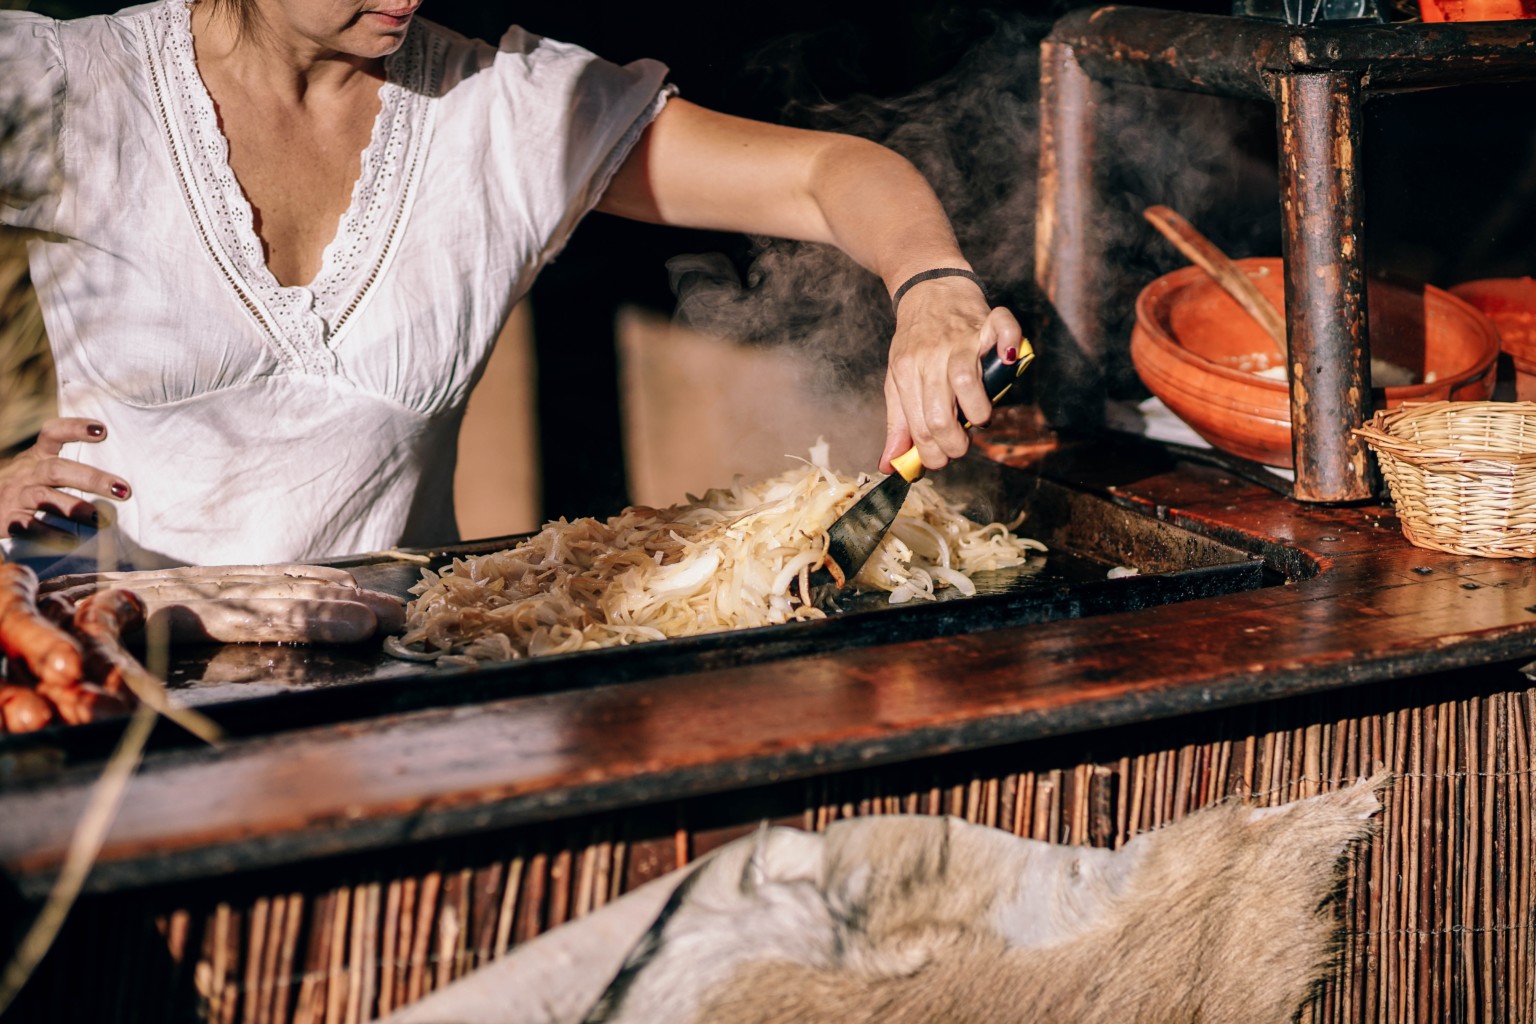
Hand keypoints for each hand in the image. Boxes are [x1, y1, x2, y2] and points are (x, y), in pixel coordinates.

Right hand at [0, 419, 129, 539]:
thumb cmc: (23, 487)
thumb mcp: (38, 469)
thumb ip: (69, 467)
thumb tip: (119, 481)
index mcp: (36, 457)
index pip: (52, 434)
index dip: (74, 428)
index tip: (102, 430)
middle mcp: (26, 473)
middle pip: (57, 470)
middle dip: (92, 479)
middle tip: (123, 490)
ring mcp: (16, 496)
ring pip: (44, 497)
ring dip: (74, 507)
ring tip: (100, 518)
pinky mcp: (8, 520)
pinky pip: (28, 526)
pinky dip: (50, 533)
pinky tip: (73, 540)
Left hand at [881, 277, 1024, 472]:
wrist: (927, 287)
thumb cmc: (915, 340)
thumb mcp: (897, 378)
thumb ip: (897, 422)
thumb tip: (890, 465)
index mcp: (906, 371)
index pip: (919, 426)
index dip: (932, 454)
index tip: (940, 460)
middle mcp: (930, 356)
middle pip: (940, 413)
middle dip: (953, 444)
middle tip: (960, 447)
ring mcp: (959, 338)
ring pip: (966, 381)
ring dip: (977, 412)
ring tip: (979, 419)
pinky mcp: (985, 320)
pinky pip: (1003, 330)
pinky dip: (1009, 345)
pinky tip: (1007, 363)